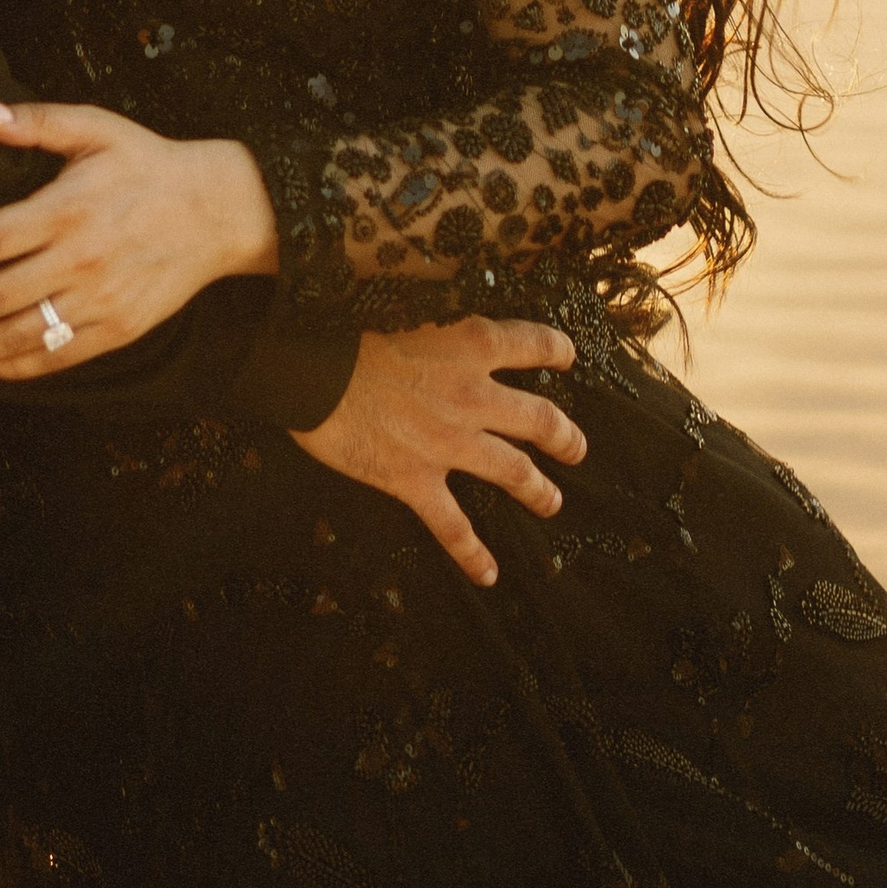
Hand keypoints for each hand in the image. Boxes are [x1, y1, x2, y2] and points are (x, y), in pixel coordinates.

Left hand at [0, 100, 277, 376]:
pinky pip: (55, 356)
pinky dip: (10, 368)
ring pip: (16, 336)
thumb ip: (34, 121)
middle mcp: (79, 259)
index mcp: (66, 208)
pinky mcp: (118, 329)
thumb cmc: (149, 163)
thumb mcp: (96, 127)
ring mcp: (99, 300)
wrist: (221, 210)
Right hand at [292, 319, 585, 587]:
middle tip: (576, 449)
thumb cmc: (347, 331)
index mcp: (471, 344)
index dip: (556, 350)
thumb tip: (449, 337)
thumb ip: (440, 332)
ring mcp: (448, 442)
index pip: (532, 345)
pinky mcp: (415, 480)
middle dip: (564, 436)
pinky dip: (472, 553)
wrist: (309, 370)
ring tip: (553, 502)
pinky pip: (452, 525)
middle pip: (538, 419)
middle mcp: (472, 395)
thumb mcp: (410, 312)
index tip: (567, 357)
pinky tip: (489, 575)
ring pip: (513, 472)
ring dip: (538, 490)